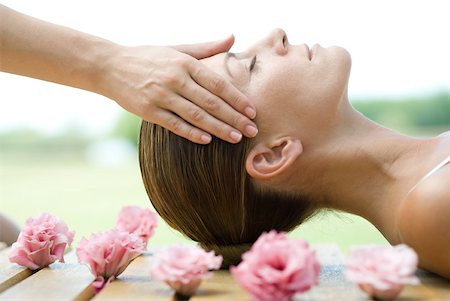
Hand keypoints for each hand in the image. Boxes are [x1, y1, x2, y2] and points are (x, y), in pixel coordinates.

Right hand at [100, 36, 257, 143]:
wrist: (110, 66)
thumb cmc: (148, 57)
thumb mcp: (177, 49)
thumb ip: (206, 48)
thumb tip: (233, 38)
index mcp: (185, 63)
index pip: (217, 83)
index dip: (237, 98)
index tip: (252, 111)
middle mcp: (175, 79)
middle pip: (211, 102)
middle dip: (234, 118)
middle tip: (252, 130)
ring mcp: (161, 96)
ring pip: (196, 115)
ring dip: (218, 128)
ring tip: (236, 138)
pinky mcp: (148, 111)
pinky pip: (174, 124)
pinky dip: (191, 132)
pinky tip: (207, 140)